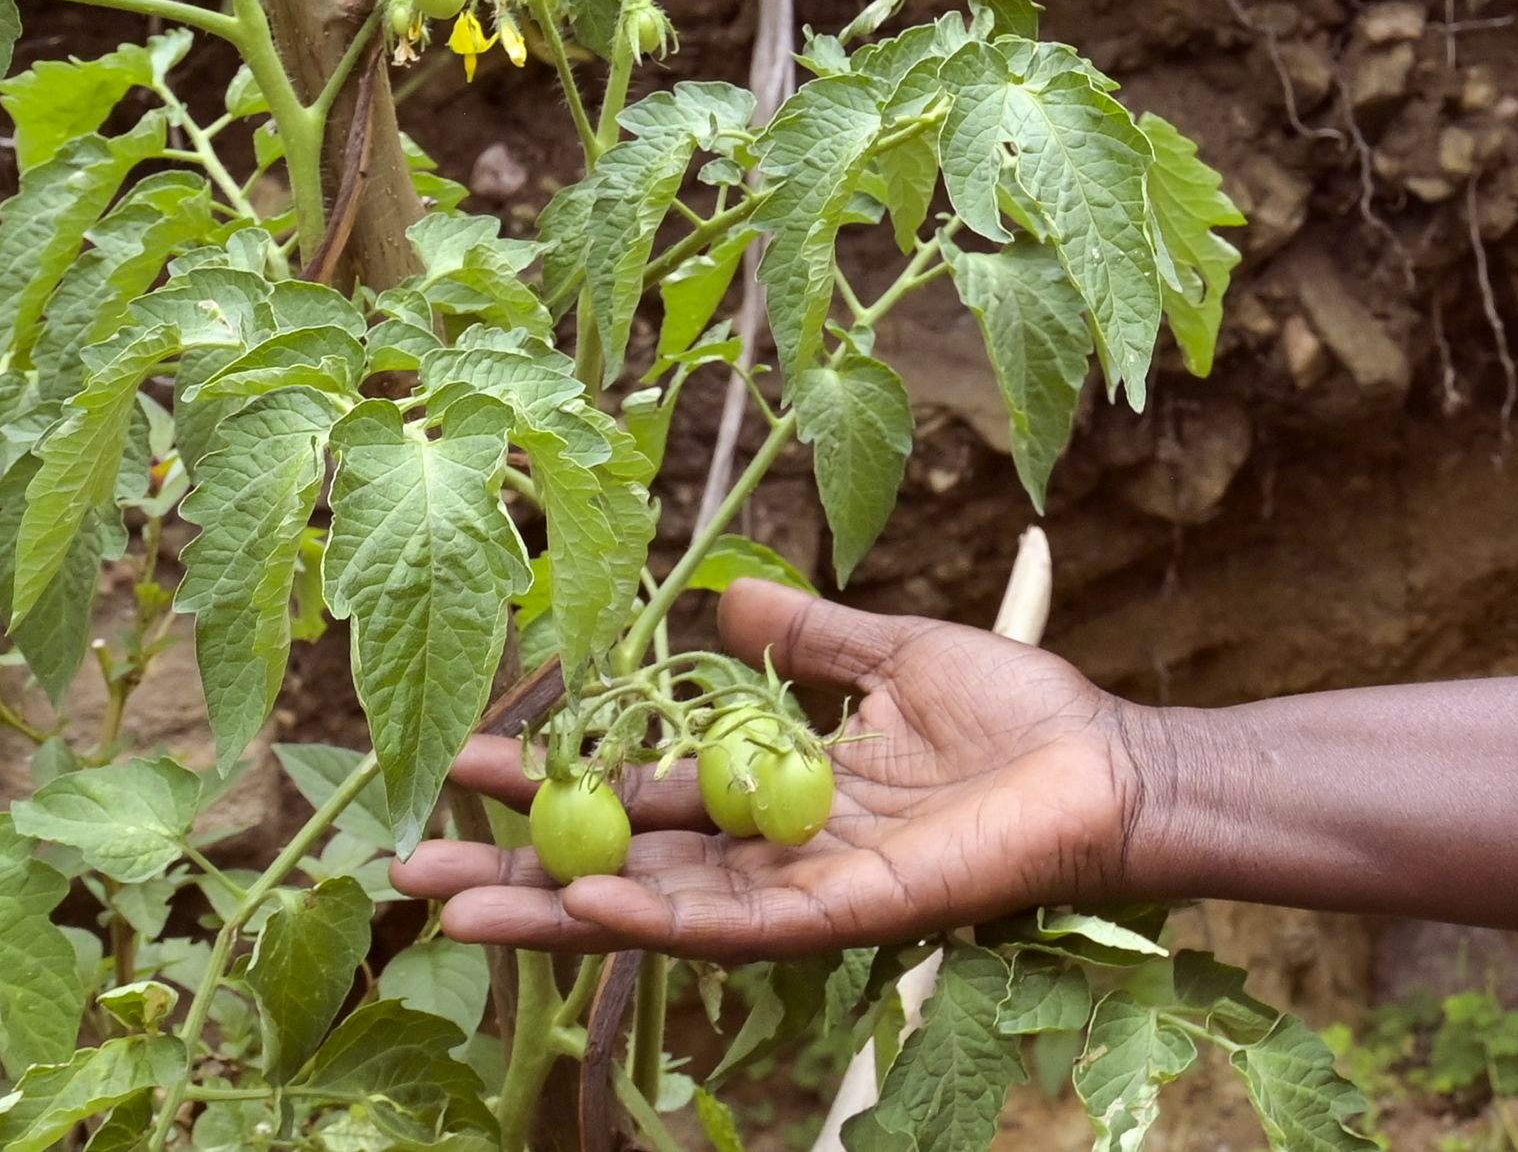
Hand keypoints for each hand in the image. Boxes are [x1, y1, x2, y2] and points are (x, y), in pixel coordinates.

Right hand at [393, 577, 1148, 956]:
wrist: (1108, 765)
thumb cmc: (1019, 719)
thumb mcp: (894, 655)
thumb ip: (808, 638)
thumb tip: (721, 592)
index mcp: (774, 794)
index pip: (637, 794)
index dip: (553, 781)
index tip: (462, 761)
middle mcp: (771, 854)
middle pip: (621, 868)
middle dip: (517, 870)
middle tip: (409, 867)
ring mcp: (802, 891)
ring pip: (656, 911)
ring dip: (557, 910)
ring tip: (457, 909)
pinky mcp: (846, 914)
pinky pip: (738, 925)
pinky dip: (661, 917)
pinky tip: (591, 902)